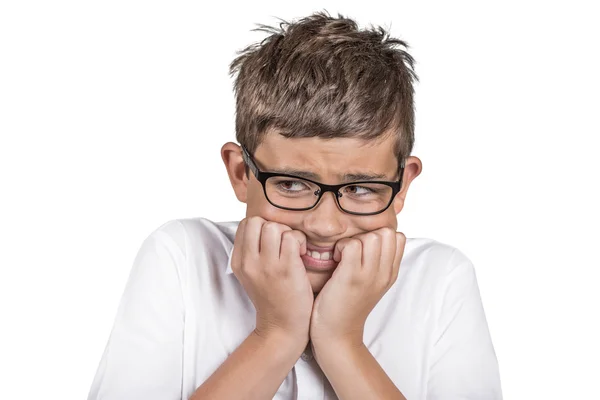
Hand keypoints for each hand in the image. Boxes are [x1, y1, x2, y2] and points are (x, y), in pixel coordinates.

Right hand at [231, 216, 313, 345]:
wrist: (281, 328)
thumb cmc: (272, 298)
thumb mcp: (251, 275)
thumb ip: (252, 252)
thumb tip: (264, 227)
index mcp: (239, 261)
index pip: (245, 224)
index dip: (262, 227)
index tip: (272, 242)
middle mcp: (249, 262)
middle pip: (257, 221)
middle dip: (274, 227)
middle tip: (283, 244)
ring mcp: (267, 265)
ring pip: (274, 226)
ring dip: (288, 233)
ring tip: (293, 249)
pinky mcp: (286, 269)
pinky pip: (292, 237)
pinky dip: (300, 241)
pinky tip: (301, 255)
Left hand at [309, 228, 405, 348]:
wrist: (338, 335)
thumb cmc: (348, 305)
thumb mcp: (372, 283)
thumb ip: (378, 262)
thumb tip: (375, 238)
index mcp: (391, 273)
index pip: (398, 237)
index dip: (379, 235)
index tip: (364, 249)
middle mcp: (384, 274)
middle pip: (387, 232)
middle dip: (367, 235)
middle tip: (352, 252)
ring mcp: (369, 276)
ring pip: (371, 237)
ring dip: (353, 240)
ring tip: (343, 257)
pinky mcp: (351, 278)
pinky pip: (351, 245)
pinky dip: (341, 247)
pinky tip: (335, 260)